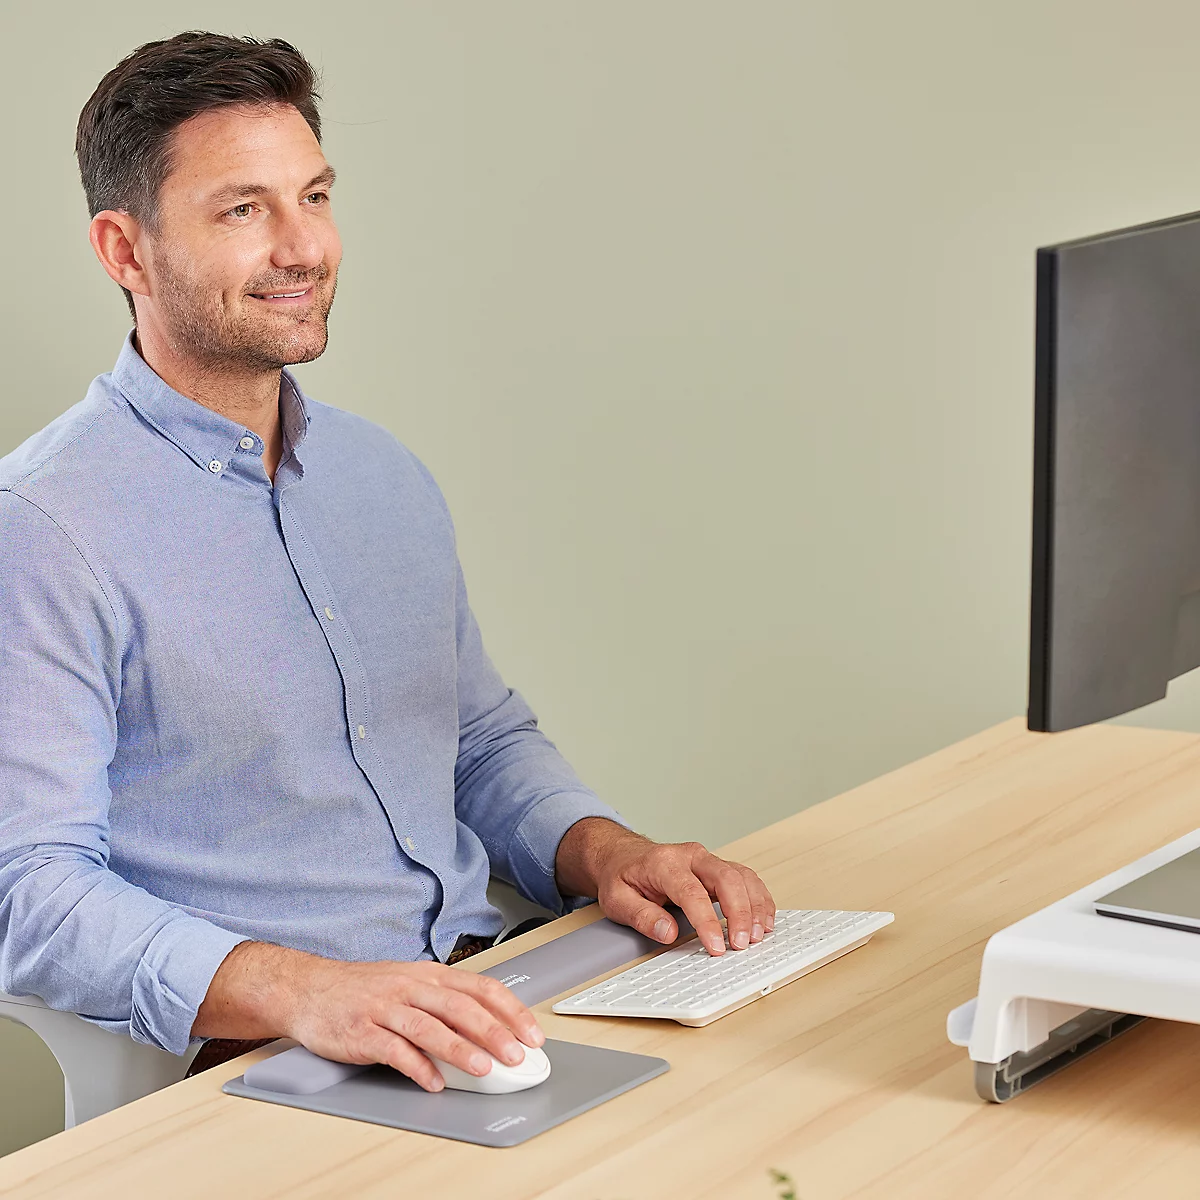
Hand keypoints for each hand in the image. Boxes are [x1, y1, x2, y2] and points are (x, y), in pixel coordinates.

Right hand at [194, 942, 544, 1092]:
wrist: (308, 988)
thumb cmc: (364, 989)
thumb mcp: (409, 982)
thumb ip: (444, 1002)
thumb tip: (490, 1028)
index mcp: (429, 975)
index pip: (480, 987)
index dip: (510, 1010)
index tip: (532, 1033)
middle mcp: (410, 987)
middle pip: (460, 1007)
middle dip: (494, 1031)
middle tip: (516, 1054)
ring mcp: (385, 1008)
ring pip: (430, 1026)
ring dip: (460, 1049)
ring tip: (483, 1069)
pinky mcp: (361, 1031)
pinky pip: (394, 1049)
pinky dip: (416, 1066)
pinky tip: (433, 1081)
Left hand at [555, 818, 775, 956]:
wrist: (623, 855)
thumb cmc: (621, 876)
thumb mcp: (617, 899)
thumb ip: (641, 916)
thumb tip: (667, 933)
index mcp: (664, 863)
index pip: (692, 892)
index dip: (707, 921)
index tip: (715, 946)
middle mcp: (691, 856)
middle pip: (726, 878)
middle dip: (740, 912)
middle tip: (742, 944)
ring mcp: (707, 860)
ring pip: (742, 876)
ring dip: (755, 906)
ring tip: (758, 935)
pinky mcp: (718, 867)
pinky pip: (746, 879)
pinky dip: (759, 899)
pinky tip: (763, 920)